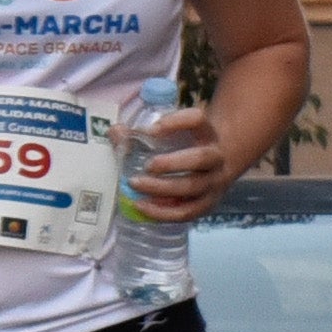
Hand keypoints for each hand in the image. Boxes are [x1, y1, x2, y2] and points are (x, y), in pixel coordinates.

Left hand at [126, 96, 238, 221]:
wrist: (214, 171)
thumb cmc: (186, 149)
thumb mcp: (173, 136)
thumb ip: (142, 133)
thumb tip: (116, 132)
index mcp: (206, 134)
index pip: (197, 120)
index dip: (175, 122)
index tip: (150, 130)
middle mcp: (215, 158)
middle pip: (200, 158)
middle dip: (171, 163)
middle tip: (146, 165)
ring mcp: (213, 184)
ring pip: (192, 187)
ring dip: (161, 188)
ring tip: (134, 184)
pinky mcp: (206, 206)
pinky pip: (185, 212)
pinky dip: (162, 212)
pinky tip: (141, 206)